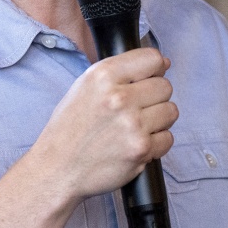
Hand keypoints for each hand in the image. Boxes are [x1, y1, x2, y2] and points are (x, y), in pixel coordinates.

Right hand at [30, 47, 177, 202]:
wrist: (57, 169)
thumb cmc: (70, 129)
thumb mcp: (85, 86)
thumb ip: (121, 72)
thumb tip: (164, 64)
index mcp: (103, 75)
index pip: (152, 58)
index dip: (155, 69)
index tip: (150, 78)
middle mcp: (119, 97)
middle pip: (165, 87)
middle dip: (154, 97)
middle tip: (135, 110)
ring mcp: (132, 125)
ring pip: (171, 111)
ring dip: (158, 120)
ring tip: (134, 128)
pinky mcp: (140, 150)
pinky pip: (167, 138)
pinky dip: (155, 143)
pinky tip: (134, 144)